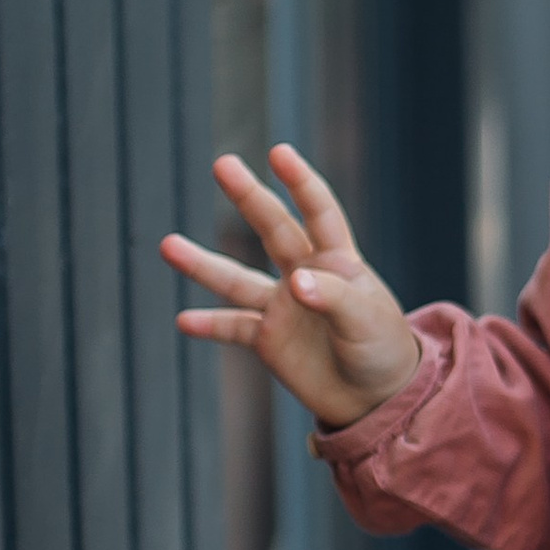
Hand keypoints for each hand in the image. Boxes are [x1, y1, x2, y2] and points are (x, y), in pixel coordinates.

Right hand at [161, 144, 420, 431]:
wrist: (376, 397)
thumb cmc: (383, 350)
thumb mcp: (367, 322)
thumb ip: (333, 298)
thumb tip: (294, 282)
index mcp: (338, 261)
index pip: (319, 212)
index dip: (301, 183)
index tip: (279, 152)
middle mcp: (305, 275)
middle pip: (274, 229)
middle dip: (249, 197)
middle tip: (223, 163)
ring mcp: (283, 306)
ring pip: (237, 279)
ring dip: (203, 264)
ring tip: (167, 244)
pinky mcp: (268, 340)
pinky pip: (233, 328)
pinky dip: (210, 325)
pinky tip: (183, 320)